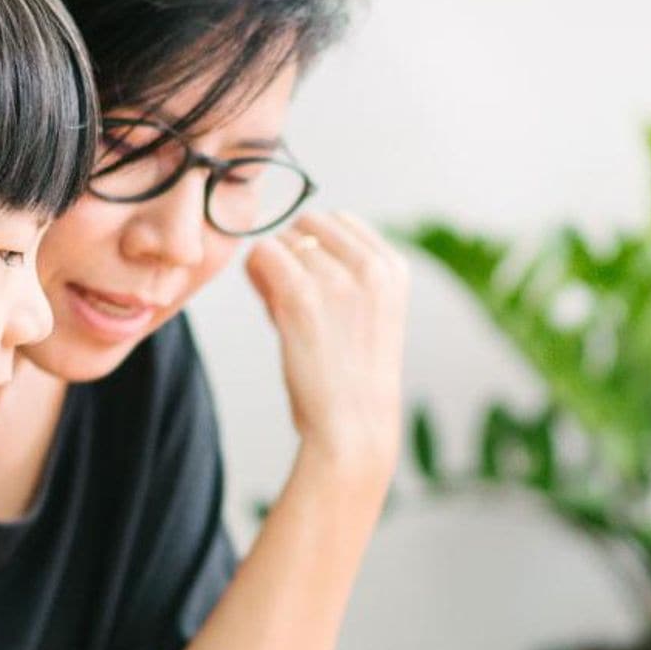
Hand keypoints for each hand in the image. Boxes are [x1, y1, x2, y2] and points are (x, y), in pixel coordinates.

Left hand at [244, 212, 408, 485]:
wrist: (353, 428)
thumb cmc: (353, 378)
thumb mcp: (368, 314)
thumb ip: (341, 271)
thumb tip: (285, 241)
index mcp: (393, 267)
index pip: (341, 221)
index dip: (318, 248)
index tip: (316, 284)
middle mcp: (371, 266)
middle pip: (309, 223)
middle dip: (294, 252)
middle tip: (294, 296)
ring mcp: (337, 279)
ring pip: (282, 240)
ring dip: (274, 270)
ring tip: (287, 312)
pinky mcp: (301, 296)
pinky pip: (262, 254)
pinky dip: (256, 276)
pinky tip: (270, 307)